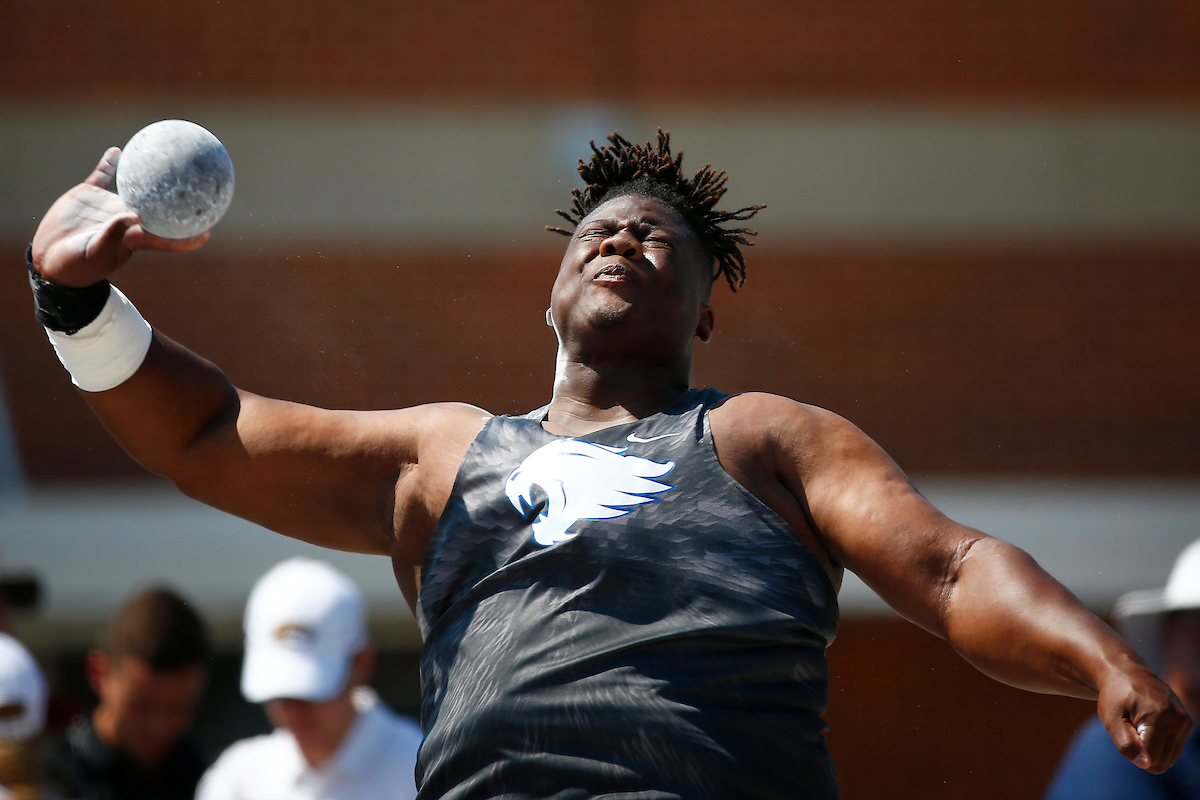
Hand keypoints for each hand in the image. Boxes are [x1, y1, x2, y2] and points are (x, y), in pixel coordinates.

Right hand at [30, 147, 208, 287]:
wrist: (50, 256)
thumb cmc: (78, 264)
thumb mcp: (96, 252)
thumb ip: (114, 235)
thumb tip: (135, 216)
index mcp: (134, 238)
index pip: (167, 237)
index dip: (188, 236)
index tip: (209, 230)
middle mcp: (128, 219)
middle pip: (158, 207)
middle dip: (178, 200)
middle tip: (199, 185)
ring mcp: (109, 205)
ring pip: (135, 187)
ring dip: (149, 175)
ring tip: (165, 156)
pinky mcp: (89, 194)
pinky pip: (103, 175)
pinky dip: (110, 163)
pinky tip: (118, 150)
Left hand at [1098, 663, 1191, 773]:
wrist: (1125, 672)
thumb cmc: (1115, 696)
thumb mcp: (1110, 719)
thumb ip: (1125, 743)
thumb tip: (1146, 764)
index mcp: (1160, 718)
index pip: (1151, 760)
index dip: (1133, 750)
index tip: (1125, 729)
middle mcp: (1179, 721)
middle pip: (1162, 762)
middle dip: (1143, 752)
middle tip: (1131, 727)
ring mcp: (1185, 722)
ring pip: (1169, 758)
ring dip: (1151, 748)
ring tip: (1139, 725)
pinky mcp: (1187, 724)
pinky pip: (1172, 750)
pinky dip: (1158, 743)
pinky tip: (1148, 724)